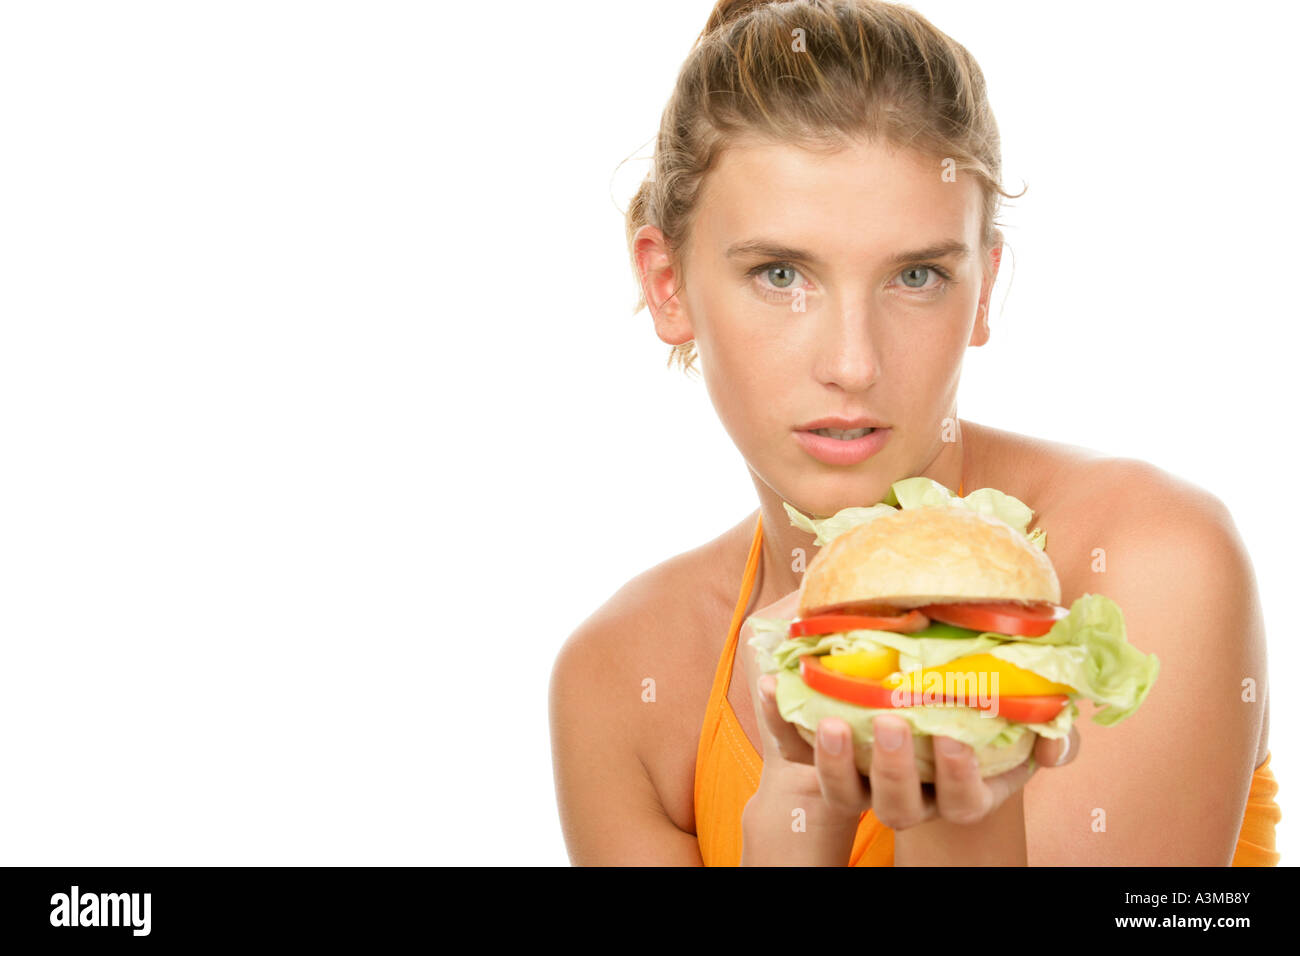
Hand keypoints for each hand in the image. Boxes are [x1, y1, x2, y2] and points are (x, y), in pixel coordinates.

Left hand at [738, 587, 1081, 859]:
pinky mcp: (820, 754)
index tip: (952, 741)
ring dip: (832, 760)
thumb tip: (1057, 740)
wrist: (927, 686)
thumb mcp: (1028, 719)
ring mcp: (863, 778)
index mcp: (961, 790)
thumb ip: (1052, 731)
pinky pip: (793, 746)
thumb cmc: (987, 706)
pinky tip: (773, 684)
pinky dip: (779, 719)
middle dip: (893, 769)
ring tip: (827, 719)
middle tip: (889, 721)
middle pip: (897, 806)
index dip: (956, 778)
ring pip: (843, 792)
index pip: (961, 802)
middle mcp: (911, 794)